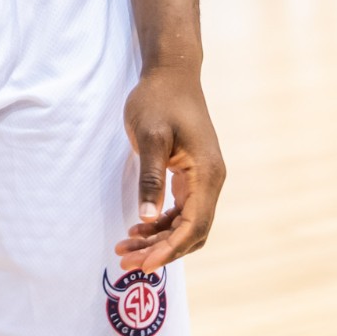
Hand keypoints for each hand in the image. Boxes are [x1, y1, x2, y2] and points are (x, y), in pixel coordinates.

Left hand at [114, 64, 224, 272]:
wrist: (171, 72)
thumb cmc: (159, 98)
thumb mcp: (151, 135)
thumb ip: (151, 176)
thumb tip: (147, 217)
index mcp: (207, 174)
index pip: (193, 225)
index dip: (169, 248)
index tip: (144, 263)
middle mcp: (211, 181)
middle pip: (190, 231)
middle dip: (161, 250)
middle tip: (127, 262)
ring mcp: (202, 179)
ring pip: (184, 223)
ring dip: (158, 239)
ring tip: (126, 249)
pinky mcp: (191, 176)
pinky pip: (180, 210)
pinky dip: (160, 223)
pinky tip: (138, 229)